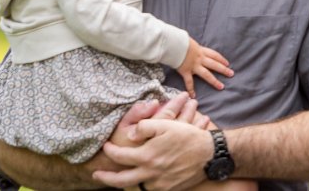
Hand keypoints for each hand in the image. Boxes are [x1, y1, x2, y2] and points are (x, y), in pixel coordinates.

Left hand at [92, 93, 215, 189]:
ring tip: (120, 177)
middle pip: (120, 180)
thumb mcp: (166, 124)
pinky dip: (143, 185)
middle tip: (97, 175)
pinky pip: (150, 189)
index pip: (119, 156)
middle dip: (106, 178)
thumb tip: (130, 134)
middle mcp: (150, 173)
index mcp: (147, 156)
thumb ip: (144, 126)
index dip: (109, 151)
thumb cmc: (188, 137)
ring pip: (136, 186)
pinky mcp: (169, 189)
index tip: (106, 146)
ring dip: (126, 181)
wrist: (211, 154)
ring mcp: (160, 183)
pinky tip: (141, 179)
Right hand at [178, 38, 234, 97]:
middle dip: (223, 69)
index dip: (221, 59)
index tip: (227, 63)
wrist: (173, 43)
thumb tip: (189, 45)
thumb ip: (191, 45)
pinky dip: (190, 89)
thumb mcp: (189, 41)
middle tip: (231, 74)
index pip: (214, 55)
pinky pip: (189, 82)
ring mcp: (193, 65)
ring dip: (214, 81)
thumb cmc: (179, 40)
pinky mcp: (185, 71)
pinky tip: (193, 95)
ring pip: (206, 74)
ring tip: (221, 87)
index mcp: (201, 50)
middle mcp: (199, 58)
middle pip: (214, 64)